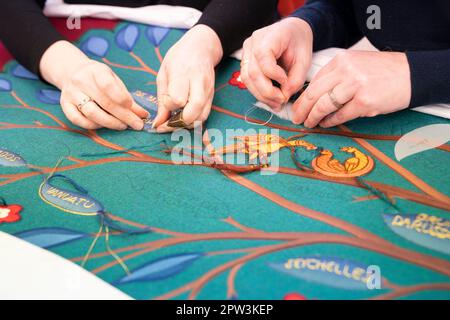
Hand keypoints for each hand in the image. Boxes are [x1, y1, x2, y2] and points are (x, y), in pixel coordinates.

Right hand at [40, 41, 147, 129]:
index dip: (122, 99)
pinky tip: (103, 126)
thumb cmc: (100, 79)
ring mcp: (71, 93)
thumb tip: (143, 115)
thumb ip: (127, 97)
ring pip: (91, 112)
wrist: (73, 72)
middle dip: (124, 116)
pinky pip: (77, 119)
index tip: (134, 109)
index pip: (108, 85)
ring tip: (123, 126)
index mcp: (96, 70)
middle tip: (137, 124)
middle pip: (104, 102)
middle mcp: (81, 80)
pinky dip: (92, 125)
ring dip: (110, 123)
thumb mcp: (114, 81)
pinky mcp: (64, 104)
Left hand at [154, 24, 222, 132]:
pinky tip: (184, 117)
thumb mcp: (163, 74)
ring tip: (175, 121)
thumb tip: (157, 124)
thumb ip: (161, 100)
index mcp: (183, 73)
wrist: (202, 47)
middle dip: (178, 122)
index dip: (169, 105)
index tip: (165, 100)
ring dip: (187, 124)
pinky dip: (193, 121)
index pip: (178, 99)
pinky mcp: (212, 97)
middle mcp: (199, 83)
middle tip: (167, 123)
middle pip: (193, 112)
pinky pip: (204, 115)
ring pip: (201, 117)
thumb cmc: (178, 58)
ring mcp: (208, 91)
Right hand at [240, 17, 312, 110]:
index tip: (286, 82)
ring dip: (261, 95)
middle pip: (252, 72)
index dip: (273, 74)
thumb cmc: (299, 44)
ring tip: (276, 104)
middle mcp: (253, 42)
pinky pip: (247, 79)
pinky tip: (270, 98)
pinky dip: (258, 91)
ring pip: (247, 79)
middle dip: (267, 92)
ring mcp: (246, 51)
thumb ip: (296, 79)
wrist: (293, 32)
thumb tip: (284, 96)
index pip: (263, 57)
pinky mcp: (245, 61)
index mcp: (270, 35)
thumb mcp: (305, 61)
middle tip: (281, 102)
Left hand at [292, 51, 411, 127]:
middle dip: (302, 108)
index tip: (296, 105)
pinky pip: (340, 115)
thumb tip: (314, 96)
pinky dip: (330, 121)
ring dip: (313, 117)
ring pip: (324, 105)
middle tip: (296, 118)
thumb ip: (336, 76)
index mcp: (342, 60)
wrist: (412, 75)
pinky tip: (326, 123)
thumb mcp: (356, 65)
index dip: (302, 96)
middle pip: (314, 93)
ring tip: (309, 123)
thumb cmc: (383, 72)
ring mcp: (355, 86)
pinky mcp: (364, 102)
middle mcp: (346, 71)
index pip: (314, 80)